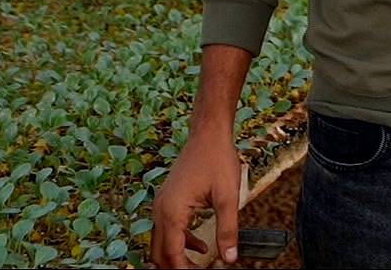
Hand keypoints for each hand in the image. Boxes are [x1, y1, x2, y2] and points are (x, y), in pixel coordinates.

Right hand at [149, 130, 240, 268]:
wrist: (208, 134)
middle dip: (176, 266)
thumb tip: (229, 258)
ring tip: (200, 266)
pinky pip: (168, 229)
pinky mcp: (168, 199)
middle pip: (160, 252)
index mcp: (172, 211)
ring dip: (178, 255)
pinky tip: (202, 247)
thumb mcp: (228, 197)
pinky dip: (181, 241)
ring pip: (162, 242)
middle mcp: (161, 209)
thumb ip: (228, 230)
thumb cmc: (217, 159)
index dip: (185, 269)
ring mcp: (162, 204)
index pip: (172, 253)